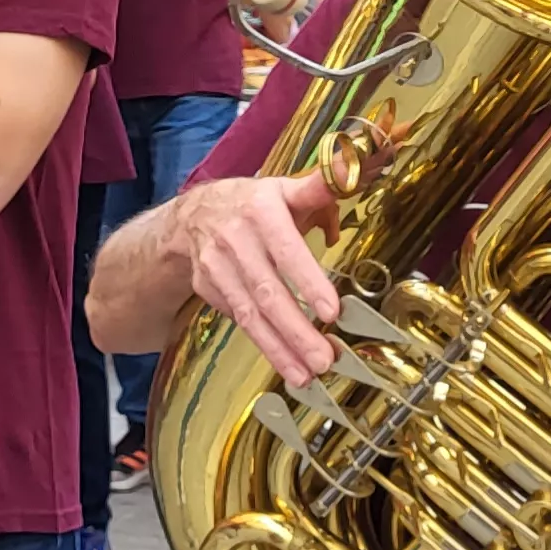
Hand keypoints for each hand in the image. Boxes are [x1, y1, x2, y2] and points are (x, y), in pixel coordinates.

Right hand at [167, 175, 344, 382]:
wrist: (193, 215)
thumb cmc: (254, 204)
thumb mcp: (285, 188)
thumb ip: (322, 187)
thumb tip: (357, 176)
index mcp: (261, 209)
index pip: (287, 250)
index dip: (307, 281)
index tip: (332, 311)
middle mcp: (235, 238)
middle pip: (268, 291)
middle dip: (297, 329)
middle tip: (324, 358)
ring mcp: (217, 266)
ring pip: (251, 313)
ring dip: (280, 348)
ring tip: (307, 374)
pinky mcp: (208, 288)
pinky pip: (239, 320)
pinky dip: (264, 345)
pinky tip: (286, 364)